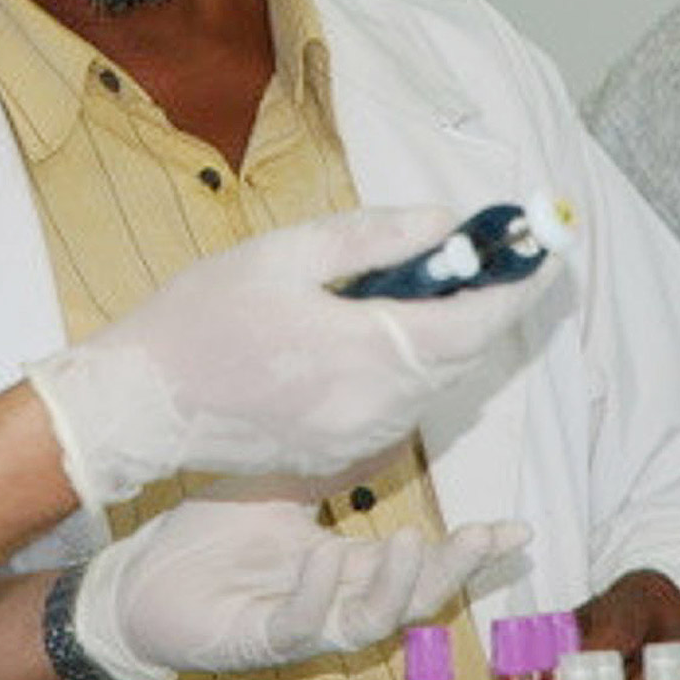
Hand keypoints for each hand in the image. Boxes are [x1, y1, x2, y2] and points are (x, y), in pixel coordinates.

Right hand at [27, 206, 556, 507]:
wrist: (139, 405)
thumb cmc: (201, 319)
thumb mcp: (284, 254)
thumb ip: (372, 237)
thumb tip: (443, 222)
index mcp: (366, 352)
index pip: (473, 322)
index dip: (515, 285)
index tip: (541, 248)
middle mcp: (376, 408)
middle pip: (461, 357)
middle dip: (482, 305)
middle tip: (483, 255)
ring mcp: (358, 441)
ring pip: (432, 385)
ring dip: (442, 339)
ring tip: (420, 286)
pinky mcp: (338, 458)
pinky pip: (397, 409)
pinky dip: (407, 370)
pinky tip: (374, 334)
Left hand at [76, 496, 530, 679]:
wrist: (142, 578)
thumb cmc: (212, 534)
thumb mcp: (281, 479)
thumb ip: (330, 457)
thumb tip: (382, 407)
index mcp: (348, 566)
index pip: (422, 561)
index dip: (470, 550)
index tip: (516, 529)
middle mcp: (335, 600)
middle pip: (412, 597)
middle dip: (454, 570)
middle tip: (482, 537)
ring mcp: (302, 623)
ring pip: (369, 621)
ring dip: (397, 585)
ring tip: (416, 539)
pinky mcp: (260, 639)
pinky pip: (300, 623)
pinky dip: (317, 592)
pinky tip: (327, 556)